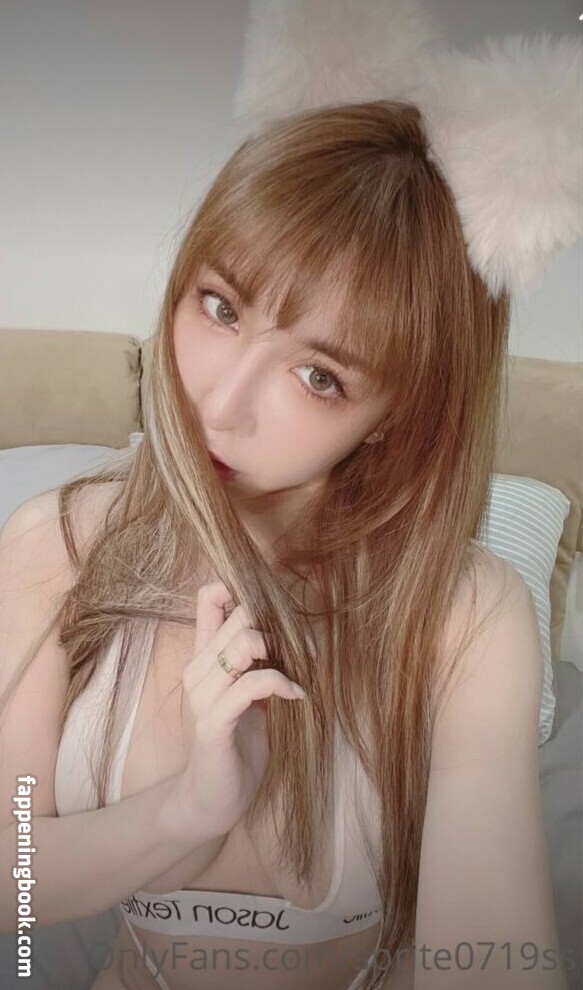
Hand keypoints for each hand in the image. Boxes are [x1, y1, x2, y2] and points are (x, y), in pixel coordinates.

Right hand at [170, 580, 304, 839]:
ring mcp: (203, 695)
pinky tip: (297, 696)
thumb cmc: (235, 744)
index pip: (208, 598)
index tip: (277, 609)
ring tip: (301, 673)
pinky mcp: (214, 723)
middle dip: (281, 624)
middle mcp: (198, 669)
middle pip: (239, 614)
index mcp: (204, 658)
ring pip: (245, 643)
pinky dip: (281, 684)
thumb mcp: (247, 694)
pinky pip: (251, 685)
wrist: (210, 799)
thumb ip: (256, 662)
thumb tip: (289, 629)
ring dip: (284, 652)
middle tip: (305, 648)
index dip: (242, 588)